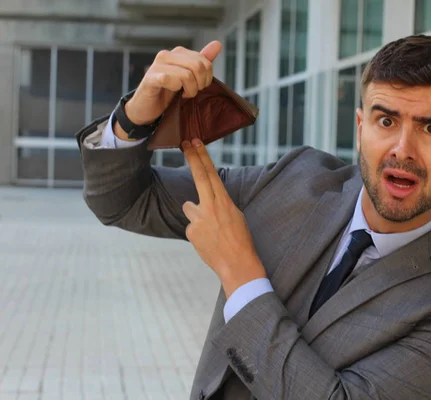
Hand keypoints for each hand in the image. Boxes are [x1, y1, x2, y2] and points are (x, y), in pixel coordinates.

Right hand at [123, 41, 221, 126]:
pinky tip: (173, 93)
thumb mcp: (189, 76)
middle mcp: (167, 55)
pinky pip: (170, 80)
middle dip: (200, 84)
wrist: (147, 107)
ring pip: (187, 75)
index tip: (199, 86)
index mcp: (178, 53)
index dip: (207, 77)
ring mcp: (157, 65)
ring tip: (183, 94)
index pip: (204, 61)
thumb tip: (217, 44)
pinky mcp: (150, 78)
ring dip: (190, 90)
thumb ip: (202, 61)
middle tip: (192, 91)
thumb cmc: (168, 92)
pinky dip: (176, 89)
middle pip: (198, 66)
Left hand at [181, 138, 266, 297]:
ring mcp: (199, 219)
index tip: (195, 142)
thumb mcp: (235, 216)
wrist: (238, 265)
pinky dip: (197, 232)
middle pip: (199, 177)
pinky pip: (191, 225)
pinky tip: (208, 241)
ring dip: (196, 214)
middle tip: (185, 142)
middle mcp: (211, 207)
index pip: (211, 174)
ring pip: (189, 207)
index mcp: (225, 201)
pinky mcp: (191, 232)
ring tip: (211, 230)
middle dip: (192, 157)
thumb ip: (218, 204)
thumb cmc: (240, 240)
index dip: (202, 156)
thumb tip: (201, 200)